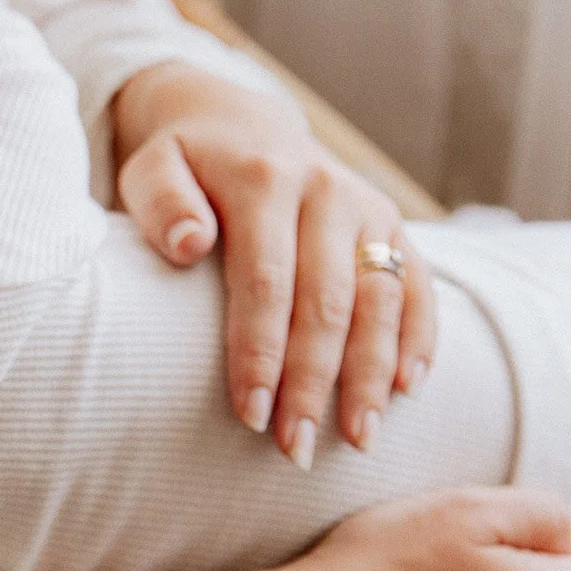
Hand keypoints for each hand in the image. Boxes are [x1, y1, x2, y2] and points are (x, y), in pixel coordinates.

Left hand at [112, 62, 435, 464]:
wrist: (237, 122)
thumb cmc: (184, 164)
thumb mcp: (151, 168)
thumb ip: (162, 202)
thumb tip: (189, 244)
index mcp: (263, 178)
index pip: (265, 280)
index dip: (260, 352)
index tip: (251, 415)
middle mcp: (326, 189)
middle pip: (327, 301)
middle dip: (314, 382)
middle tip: (296, 448)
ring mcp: (367, 207)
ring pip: (381, 300)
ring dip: (371, 375)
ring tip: (358, 439)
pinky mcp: (393, 223)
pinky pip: (418, 285)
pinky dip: (419, 338)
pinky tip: (407, 390)